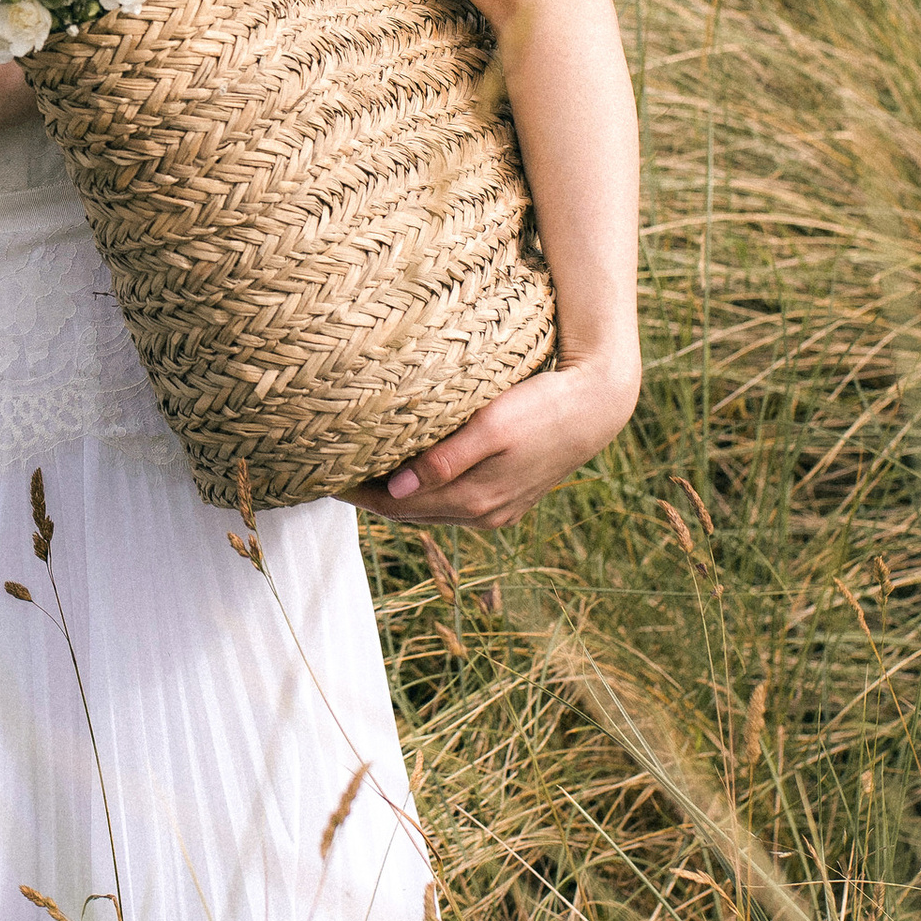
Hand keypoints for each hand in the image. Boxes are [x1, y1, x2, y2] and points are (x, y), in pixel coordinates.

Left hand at [345, 357, 638, 534]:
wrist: (598, 406)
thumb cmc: (543, 406)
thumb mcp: (492, 427)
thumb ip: (444, 460)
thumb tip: (394, 490)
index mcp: (473, 500)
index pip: (395, 506)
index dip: (357, 492)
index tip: (322, 473)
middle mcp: (481, 514)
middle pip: (407, 512)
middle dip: (368, 496)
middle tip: (329, 469)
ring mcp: (496, 511)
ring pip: (427, 510)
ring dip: (393, 496)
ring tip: (359, 471)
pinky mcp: (507, 498)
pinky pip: (449, 503)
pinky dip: (421, 492)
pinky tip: (406, 473)